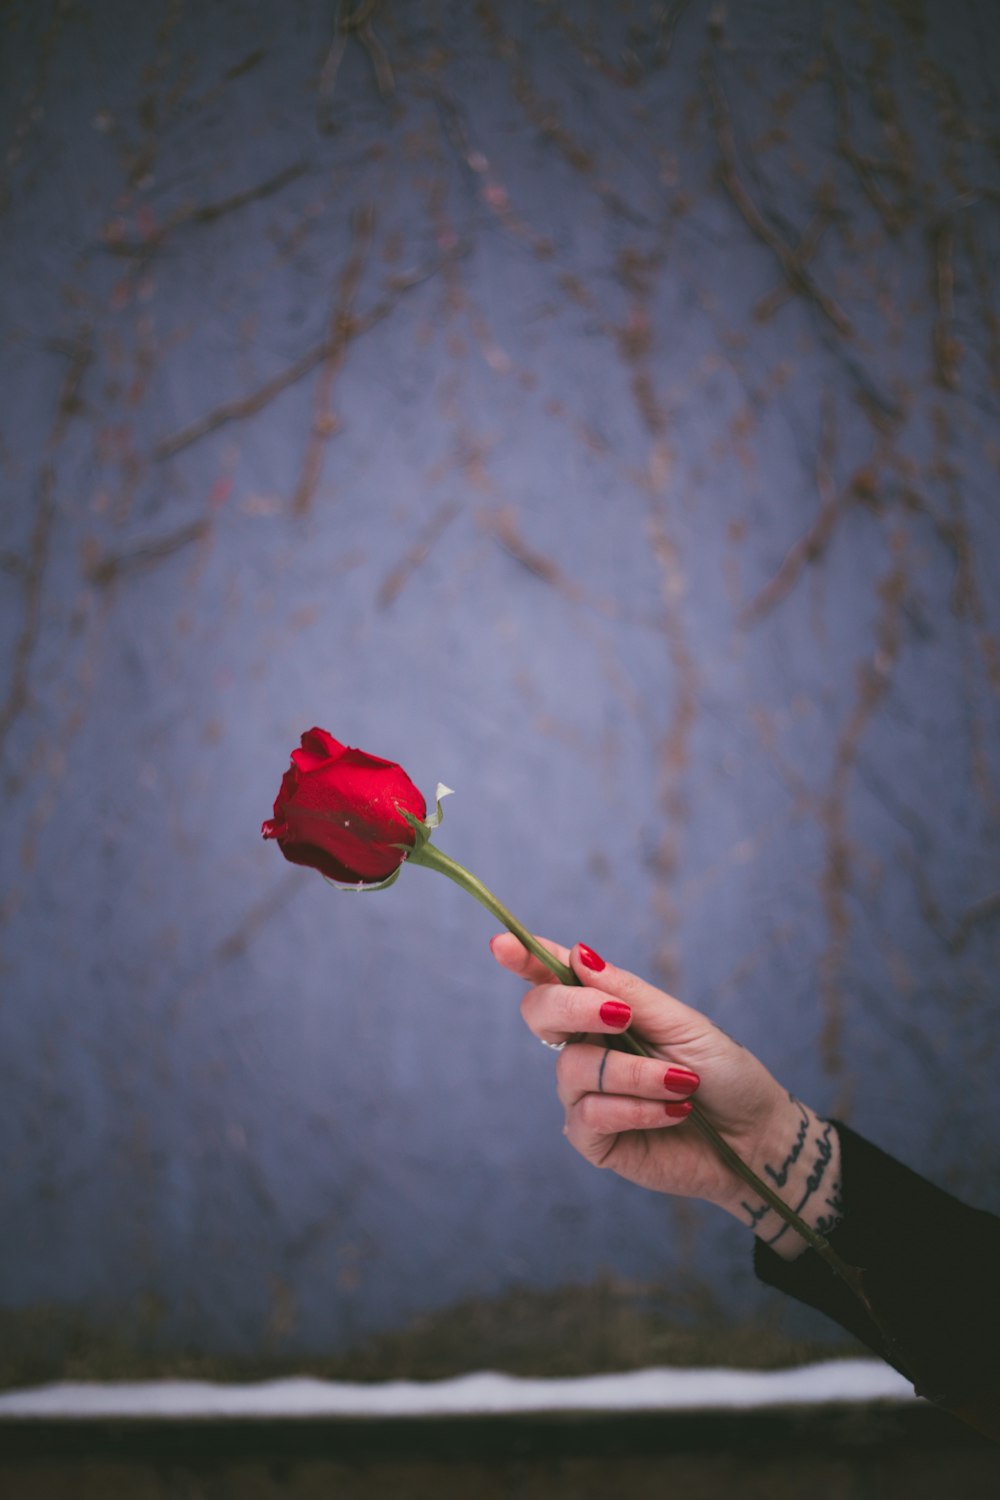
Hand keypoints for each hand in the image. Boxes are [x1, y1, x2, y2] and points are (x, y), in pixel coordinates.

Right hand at [491, 933, 841, 1258]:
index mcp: (604, 1013)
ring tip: (681, 1084)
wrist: (755, 1137)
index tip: (501, 943)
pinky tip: (671, 1112)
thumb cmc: (723, 1073)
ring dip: (633, 1074)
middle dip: (573, 1008)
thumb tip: (577, 953)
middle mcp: (588, 1048)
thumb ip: (628, 992)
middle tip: (622, 1017)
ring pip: (574, 1069)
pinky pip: (588, 1116)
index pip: (555, 980)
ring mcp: (586, 1096)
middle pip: (541, 1015)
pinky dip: (634, 1109)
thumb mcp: (681, 1022)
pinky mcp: (594, 1141)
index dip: (525, 959)